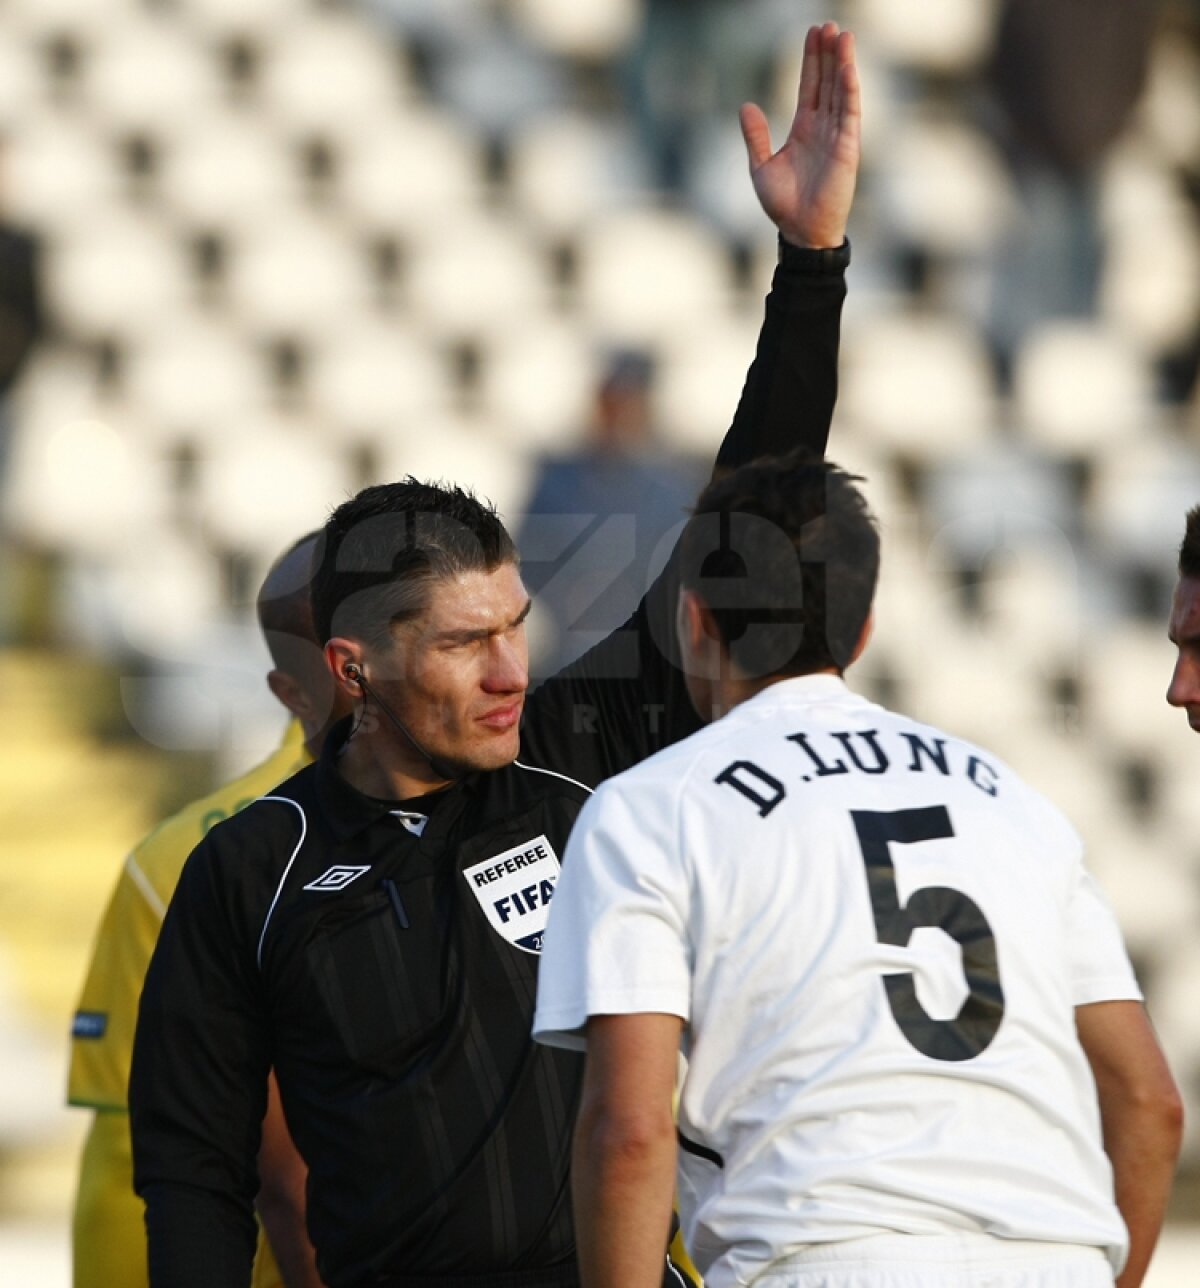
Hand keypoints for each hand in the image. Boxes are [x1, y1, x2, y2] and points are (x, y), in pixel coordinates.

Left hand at [740, 22, 860, 249]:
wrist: (799, 232)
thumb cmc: (783, 205)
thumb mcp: (761, 166)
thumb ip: (755, 136)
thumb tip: (745, 105)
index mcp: (803, 129)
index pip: (809, 86)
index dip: (811, 60)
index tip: (812, 34)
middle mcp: (822, 128)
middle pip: (826, 82)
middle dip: (827, 54)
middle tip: (827, 25)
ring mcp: (837, 136)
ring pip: (840, 91)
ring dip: (842, 64)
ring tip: (842, 36)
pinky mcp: (847, 148)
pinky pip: (850, 113)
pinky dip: (849, 90)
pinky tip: (848, 68)